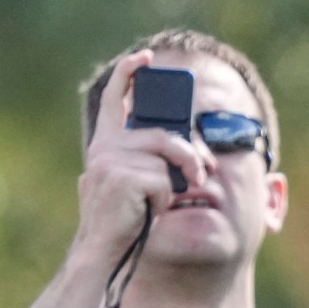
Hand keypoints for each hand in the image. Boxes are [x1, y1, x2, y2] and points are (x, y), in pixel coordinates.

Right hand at [70, 49, 215, 275]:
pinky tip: (146, 213)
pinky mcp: (122, 178)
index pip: (116, 97)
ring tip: (162, 202)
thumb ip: (147, 158)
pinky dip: (164, 202)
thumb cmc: (124, 219)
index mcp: (106, 144)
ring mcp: (110, 162)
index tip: (147, 57)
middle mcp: (105, 147)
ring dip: (178, 183)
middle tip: (205, 173)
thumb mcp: (134, 181)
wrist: (103, 250)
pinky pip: (164, 183)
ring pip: (168, 159)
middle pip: (164, 136)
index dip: (129, 72)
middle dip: (191, 155)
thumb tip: (187, 148)